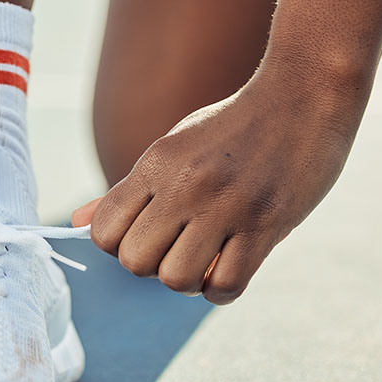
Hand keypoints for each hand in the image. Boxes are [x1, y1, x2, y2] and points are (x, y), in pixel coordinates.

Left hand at [73, 68, 363, 303]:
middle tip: (180, 246)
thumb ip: (128, 192)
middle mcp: (184, 186)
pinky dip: (221, 290)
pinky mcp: (266, 225)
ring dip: (189, 280)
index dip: (120, 246)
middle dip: (153, 266)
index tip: (148, 234)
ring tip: (207, 257)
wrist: (305, 92)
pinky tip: (231, 266)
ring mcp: (226, 206)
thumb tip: (76, 224)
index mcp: (157, 164)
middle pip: (135, 262)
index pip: (104, 232)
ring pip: (176, 280)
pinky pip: (225, 286)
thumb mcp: (175, 148)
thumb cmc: (236, 124)